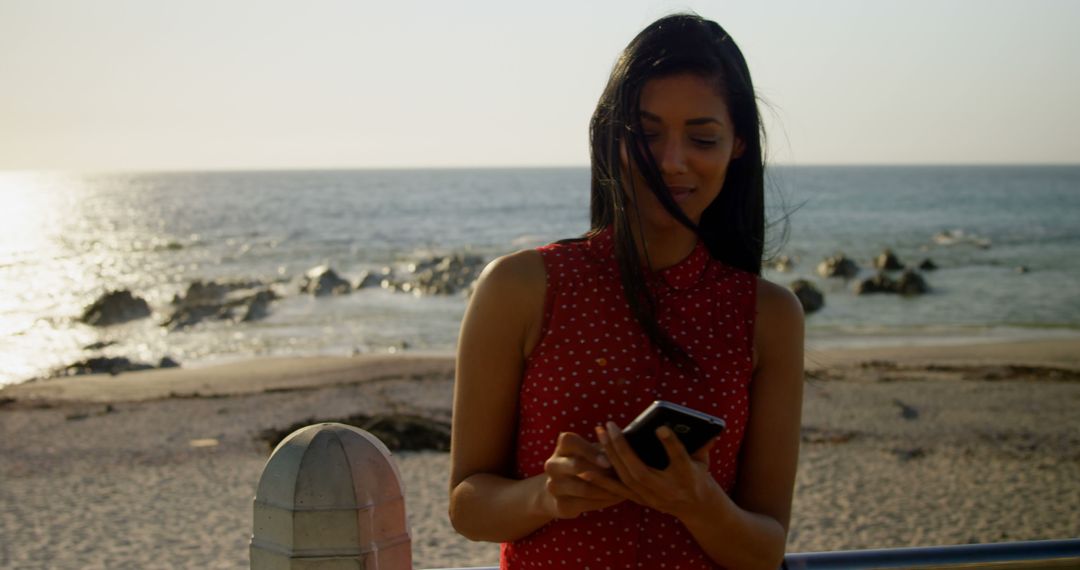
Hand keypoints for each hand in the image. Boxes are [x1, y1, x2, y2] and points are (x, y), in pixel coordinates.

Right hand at [541, 431, 636, 518]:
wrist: (559, 492)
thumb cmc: (584, 464)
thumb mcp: (590, 453)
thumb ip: (604, 448)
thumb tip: (627, 444)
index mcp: (561, 447)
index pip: (572, 441)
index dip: (590, 451)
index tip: (609, 461)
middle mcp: (553, 464)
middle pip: (576, 465)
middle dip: (602, 472)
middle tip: (623, 477)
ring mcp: (554, 486)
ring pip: (584, 488)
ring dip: (608, 489)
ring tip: (626, 489)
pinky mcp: (560, 505)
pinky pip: (587, 503)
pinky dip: (605, 501)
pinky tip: (617, 498)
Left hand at [588, 421, 721, 521]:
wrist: (696, 507)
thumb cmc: (698, 476)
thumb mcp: (703, 459)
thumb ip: (702, 442)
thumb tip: (704, 426)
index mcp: (687, 475)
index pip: (679, 458)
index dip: (670, 443)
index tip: (660, 427)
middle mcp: (667, 490)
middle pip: (640, 469)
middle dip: (622, 447)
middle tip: (609, 425)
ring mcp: (651, 498)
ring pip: (626, 478)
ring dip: (609, 456)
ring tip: (599, 435)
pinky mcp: (640, 500)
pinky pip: (618, 491)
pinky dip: (601, 481)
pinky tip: (585, 470)